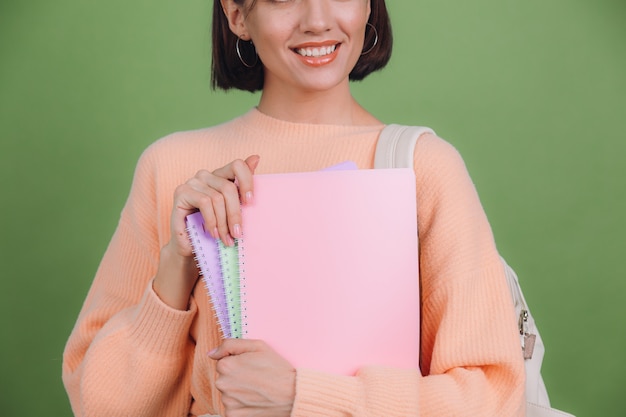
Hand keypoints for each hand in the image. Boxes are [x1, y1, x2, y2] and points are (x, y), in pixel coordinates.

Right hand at [153, 155, 259, 309]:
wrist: (189, 245)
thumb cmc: (214, 227)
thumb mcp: (232, 210)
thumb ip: (242, 188)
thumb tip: (256, 157)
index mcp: (221, 175)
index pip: (238, 165)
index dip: (247, 181)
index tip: (251, 203)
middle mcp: (206, 175)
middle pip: (228, 188)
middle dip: (235, 213)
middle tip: (238, 233)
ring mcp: (193, 181)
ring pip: (217, 198)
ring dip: (223, 223)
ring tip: (225, 238)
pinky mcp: (181, 191)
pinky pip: (204, 202)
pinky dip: (211, 220)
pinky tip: (213, 233)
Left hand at [209, 339, 295, 416]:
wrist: (292, 395)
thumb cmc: (277, 369)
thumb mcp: (257, 346)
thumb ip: (230, 345)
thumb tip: (211, 353)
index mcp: (226, 365)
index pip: (223, 361)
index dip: (239, 362)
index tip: (252, 366)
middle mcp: (222, 384)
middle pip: (224, 377)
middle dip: (237, 377)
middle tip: (256, 378)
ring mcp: (227, 402)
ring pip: (228, 392)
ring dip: (239, 391)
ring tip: (257, 390)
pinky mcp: (232, 416)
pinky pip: (232, 407)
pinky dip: (241, 405)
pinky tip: (255, 400)